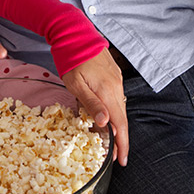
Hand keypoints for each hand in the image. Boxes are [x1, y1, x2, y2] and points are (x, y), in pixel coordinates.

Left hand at [62, 48, 128, 165]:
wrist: (74, 32)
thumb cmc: (71, 58)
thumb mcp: (76, 84)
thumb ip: (91, 104)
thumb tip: (106, 123)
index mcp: (108, 91)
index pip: (120, 124)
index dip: (122, 145)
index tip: (122, 161)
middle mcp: (116, 87)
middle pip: (122, 119)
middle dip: (121, 139)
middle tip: (115, 155)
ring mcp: (116, 80)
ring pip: (119, 108)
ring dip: (117, 124)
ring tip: (109, 139)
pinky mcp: (113, 74)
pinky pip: (116, 97)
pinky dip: (113, 110)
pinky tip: (105, 114)